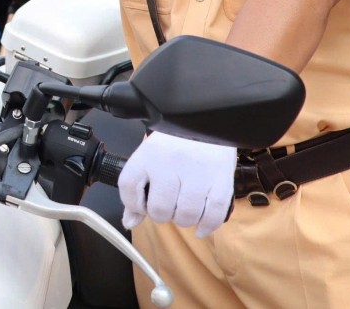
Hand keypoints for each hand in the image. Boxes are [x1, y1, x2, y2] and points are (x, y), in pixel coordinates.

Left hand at [118, 132, 236, 237]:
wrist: (208, 121)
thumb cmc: (175, 143)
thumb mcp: (151, 156)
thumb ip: (137, 190)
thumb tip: (129, 222)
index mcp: (148, 154)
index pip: (128, 187)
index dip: (133, 204)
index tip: (142, 204)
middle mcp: (170, 163)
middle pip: (159, 209)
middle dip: (163, 215)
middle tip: (169, 205)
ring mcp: (197, 172)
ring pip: (186, 215)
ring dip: (184, 219)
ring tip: (185, 209)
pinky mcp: (220, 180)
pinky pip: (212, 214)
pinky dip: (206, 226)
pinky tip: (201, 227)